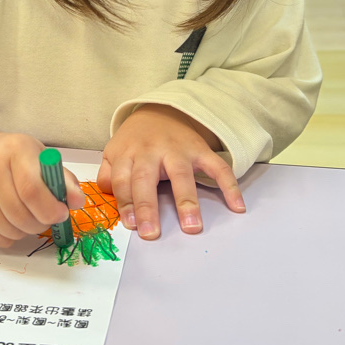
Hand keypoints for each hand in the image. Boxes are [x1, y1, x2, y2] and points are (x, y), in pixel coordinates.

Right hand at [0, 132, 85, 246]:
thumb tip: (78, 202)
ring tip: (30, 219)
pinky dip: (11, 238)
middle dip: (40, 224)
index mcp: (15, 150)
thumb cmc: (17, 158)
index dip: (50, 209)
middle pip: (19, 212)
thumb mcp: (42, 159)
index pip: (31, 189)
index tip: (61, 214)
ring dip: (26, 232)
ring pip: (8, 228)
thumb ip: (64, 180)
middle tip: (47, 219)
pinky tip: (14, 224)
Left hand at [97, 104, 244, 239]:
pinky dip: (229, 185)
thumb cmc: (136, 141)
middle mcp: (151, 151)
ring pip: (180, 174)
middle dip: (147, 207)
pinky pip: (217, 167)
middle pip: (146, 179)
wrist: (161, 111)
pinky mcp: (201, 150)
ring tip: (191, 226)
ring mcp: (178, 150)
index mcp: (128, 153)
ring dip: (186, 200)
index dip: (125, 203)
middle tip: (151, 233)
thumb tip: (107, 198)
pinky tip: (236, 206)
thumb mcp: (114, 152)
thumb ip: (107, 174)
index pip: (122, 180)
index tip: (131, 225)